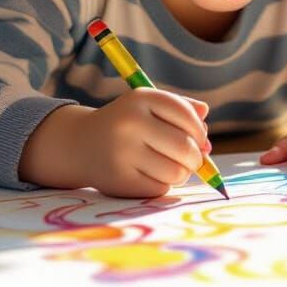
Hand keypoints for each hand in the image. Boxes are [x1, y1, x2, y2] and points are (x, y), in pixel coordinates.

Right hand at [19, 90, 210, 196]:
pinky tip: (151, 175)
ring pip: (176, 172)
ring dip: (182, 173)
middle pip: (185, 147)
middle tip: (193, 160)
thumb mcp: (149, 106)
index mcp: (140, 98)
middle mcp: (130, 123)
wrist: (80, 144)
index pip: (186, 115)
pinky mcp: (118, 180)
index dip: (199, 130)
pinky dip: (163, 184)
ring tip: (171, 167)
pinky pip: (160, 188)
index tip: (200, 139)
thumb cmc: (127, 123)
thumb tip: (206, 133)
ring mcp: (122, 152)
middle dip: (196, 157)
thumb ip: (182, 110)